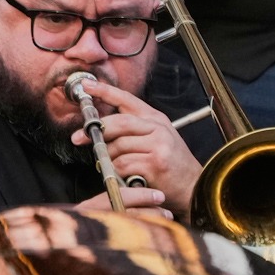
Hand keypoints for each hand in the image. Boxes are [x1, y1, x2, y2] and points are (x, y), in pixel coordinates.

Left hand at [69, 76, 201, 214]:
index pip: (127, 99)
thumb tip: (101, 129)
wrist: (194, 187)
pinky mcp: (155, 163)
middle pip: (118, 122)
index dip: (104, 92)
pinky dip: (118, 172)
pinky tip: (125, 177)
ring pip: (117, 147)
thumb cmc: (172, 166)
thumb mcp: (158, 139)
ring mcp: (157, 145)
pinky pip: (123, 164)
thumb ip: (134, 130)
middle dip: (96, 130)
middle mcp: (158, 128)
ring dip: (109, 159)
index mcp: (155, 119)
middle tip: (80, 138)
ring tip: (115, 167)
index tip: (86, 87)